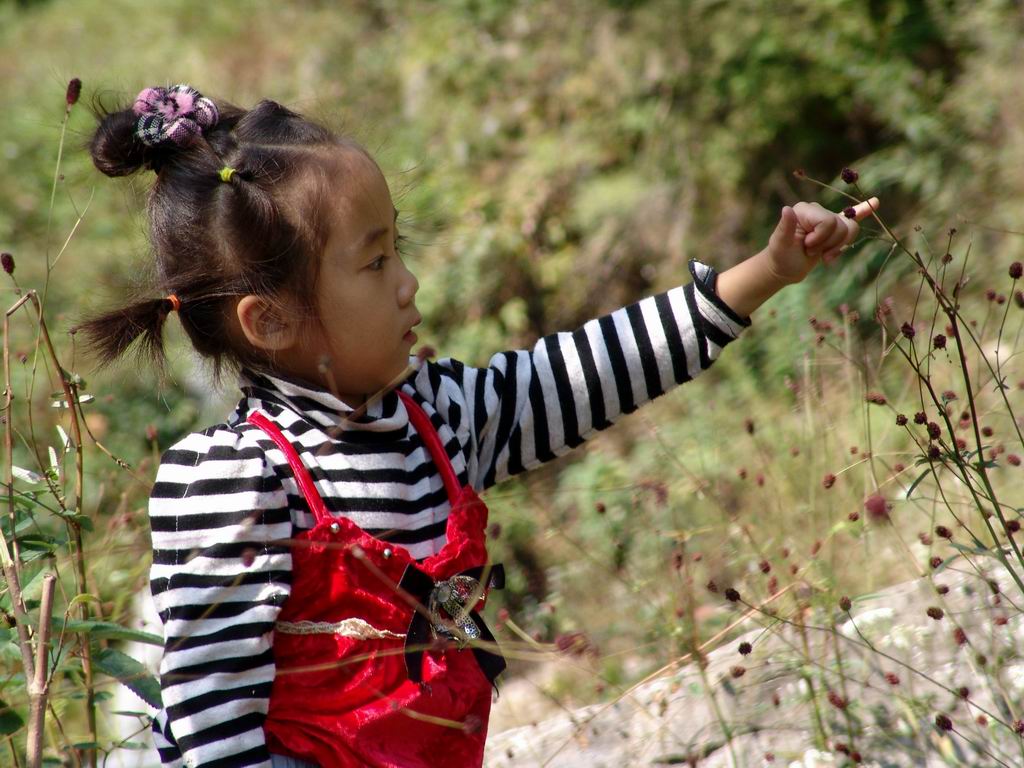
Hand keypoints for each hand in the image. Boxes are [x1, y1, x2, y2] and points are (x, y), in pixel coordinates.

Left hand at [764, 197, 879, 284]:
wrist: (784, 269)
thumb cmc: (780, 257)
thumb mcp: (780, 245)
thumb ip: (784, 227)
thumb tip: (787, 209)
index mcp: (804, 210)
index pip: (828, 221)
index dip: (821, 238)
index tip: (807, 246)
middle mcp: (817, 210)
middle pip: (842, 226)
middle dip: (829, 244)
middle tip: (811, 251)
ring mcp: (826, 219)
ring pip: (850, 229)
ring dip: (838, 247)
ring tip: (822, 255)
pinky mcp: (833, 230)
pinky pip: (853, 218)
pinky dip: (863, 211)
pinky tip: (875, 203)